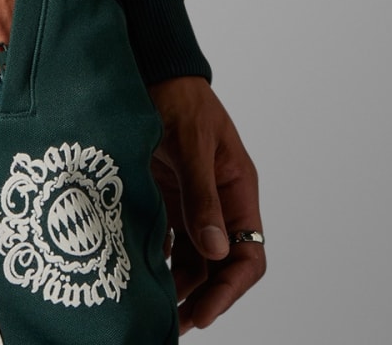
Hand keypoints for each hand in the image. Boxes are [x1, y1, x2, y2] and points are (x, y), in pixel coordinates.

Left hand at [148, 76, 264, 331]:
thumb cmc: (179, 98)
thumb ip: (203, 196)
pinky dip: (161, 261)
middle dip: (202, 298)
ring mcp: (193, 202)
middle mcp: (220, 202)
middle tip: (174, 324)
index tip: (204, 314)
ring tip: (155, 308)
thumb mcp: (192, 145)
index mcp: (238, 190)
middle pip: (221, 266)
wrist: (152, 71)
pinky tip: (143, 273)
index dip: (230, 290)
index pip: (249, 254)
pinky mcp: (168, 198)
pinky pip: (171, 241)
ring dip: (180, 286)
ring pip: (194, 259)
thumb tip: (217, 251)